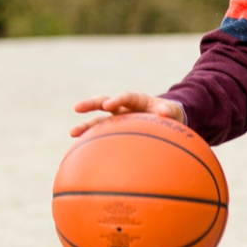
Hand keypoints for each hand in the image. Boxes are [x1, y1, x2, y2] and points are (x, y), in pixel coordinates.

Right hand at [71, 92, 186, 137]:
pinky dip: (92, 141)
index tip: (107, 105)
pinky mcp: (115, 132)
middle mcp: (124, 108)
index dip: (116, 99)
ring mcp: (117, 120)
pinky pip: (102, 136)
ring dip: (86, 126)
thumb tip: (164, 112)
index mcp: (138, 100)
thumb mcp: (175, 112)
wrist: (167, 122)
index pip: (126, 97)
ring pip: (99, 121)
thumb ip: (170, 111)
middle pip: (104, 103)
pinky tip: (80, 149)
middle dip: (91, 104)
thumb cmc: (171, 116)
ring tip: (72, 133)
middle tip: (77, 107)